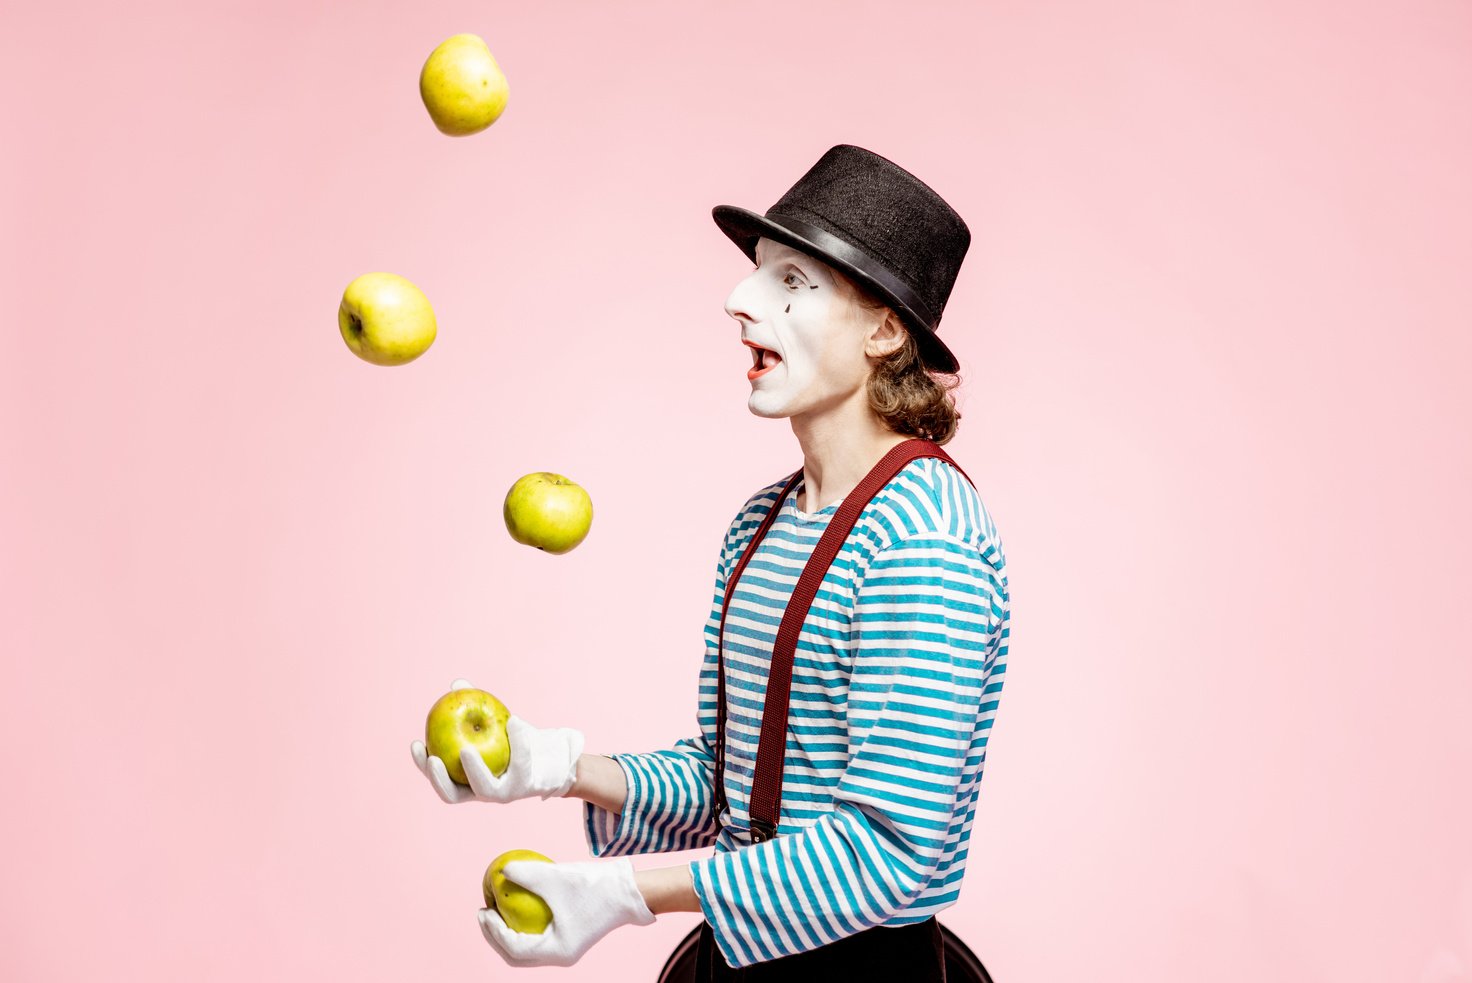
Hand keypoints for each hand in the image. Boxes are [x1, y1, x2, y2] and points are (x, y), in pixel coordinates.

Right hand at [410, 678, 584, 803]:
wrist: (552, 754)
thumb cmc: (516, 737)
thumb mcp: (493, 719)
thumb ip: (473, 704)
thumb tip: (456, 684)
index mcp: (468, 780)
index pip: (440, 778)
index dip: (423, 765)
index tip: (416, 744)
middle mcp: (483, 792)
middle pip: (453, 795)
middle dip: (438, 779)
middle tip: (433, 758)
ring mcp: (505, 793)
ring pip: (485, 789)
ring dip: (473, 771)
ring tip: (465, 750)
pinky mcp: (526, 786)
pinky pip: (519, 763)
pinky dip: (517, 741)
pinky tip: (513, 720)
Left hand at [477, 858, 654, 966]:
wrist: (627, 891)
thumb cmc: (593, 886)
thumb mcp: (556, 877)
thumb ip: (526, 874)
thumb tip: (500, 870)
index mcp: (557, 952)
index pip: (514, 949)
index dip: (493, 932)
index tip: (483, 910)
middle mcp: (560, 956)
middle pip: (517, 955)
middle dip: (495, 936)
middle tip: (483, 913)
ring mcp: (566, 948)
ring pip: (527, 948)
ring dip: (508, 931)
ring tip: (496, 908)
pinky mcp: (570, 937)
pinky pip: (539, 935)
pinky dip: (524, 923)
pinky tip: (517, 902)